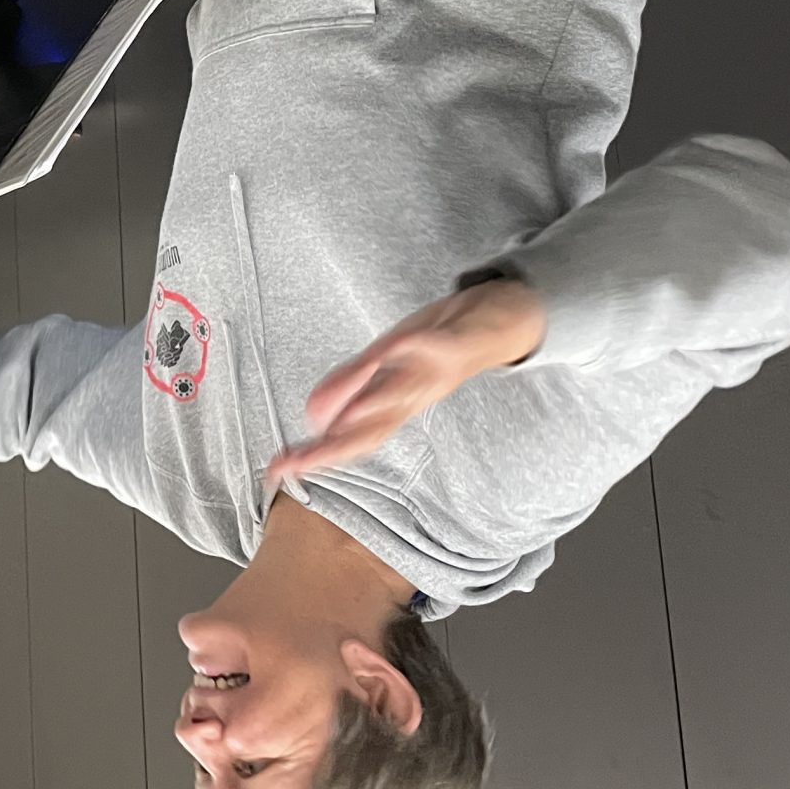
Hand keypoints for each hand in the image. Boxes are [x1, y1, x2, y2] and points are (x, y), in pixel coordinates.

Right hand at [263, 278, 546, 490]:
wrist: (512, 317)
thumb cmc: (445, 342)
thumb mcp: (390, 360)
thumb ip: (352, 386)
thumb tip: (314, 416)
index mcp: (396, 401)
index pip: (351, 436)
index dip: (315, 455)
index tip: (277, 471)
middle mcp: (415, 395)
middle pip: (372, 428)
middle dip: (334, 447)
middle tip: (298, 463)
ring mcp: (438, 371)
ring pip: (404, 394)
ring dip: (373, 408)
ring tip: (340, 421)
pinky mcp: (459, 342)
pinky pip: (440, 346)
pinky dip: (418, 348)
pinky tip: (395, 347)